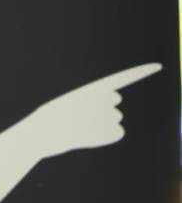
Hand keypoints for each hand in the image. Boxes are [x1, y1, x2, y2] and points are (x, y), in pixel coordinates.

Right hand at [18, 63, 160, 157]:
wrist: (43, 133)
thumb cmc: (51, 117)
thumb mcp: (68, 103)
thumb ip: (93, 102)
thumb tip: (114, 110)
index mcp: (92, 88)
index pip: (122, 78)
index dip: (141, 72)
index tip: (158, 66)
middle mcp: (104, 100)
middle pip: (115, 99)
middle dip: (105, 105)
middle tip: (85, 113)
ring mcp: (108, 117)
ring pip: (116, 118)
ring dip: (103, 122)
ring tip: (82, 126)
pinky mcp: (112, 132)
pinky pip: (119, 132)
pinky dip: (108, 135)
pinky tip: (92, 135)